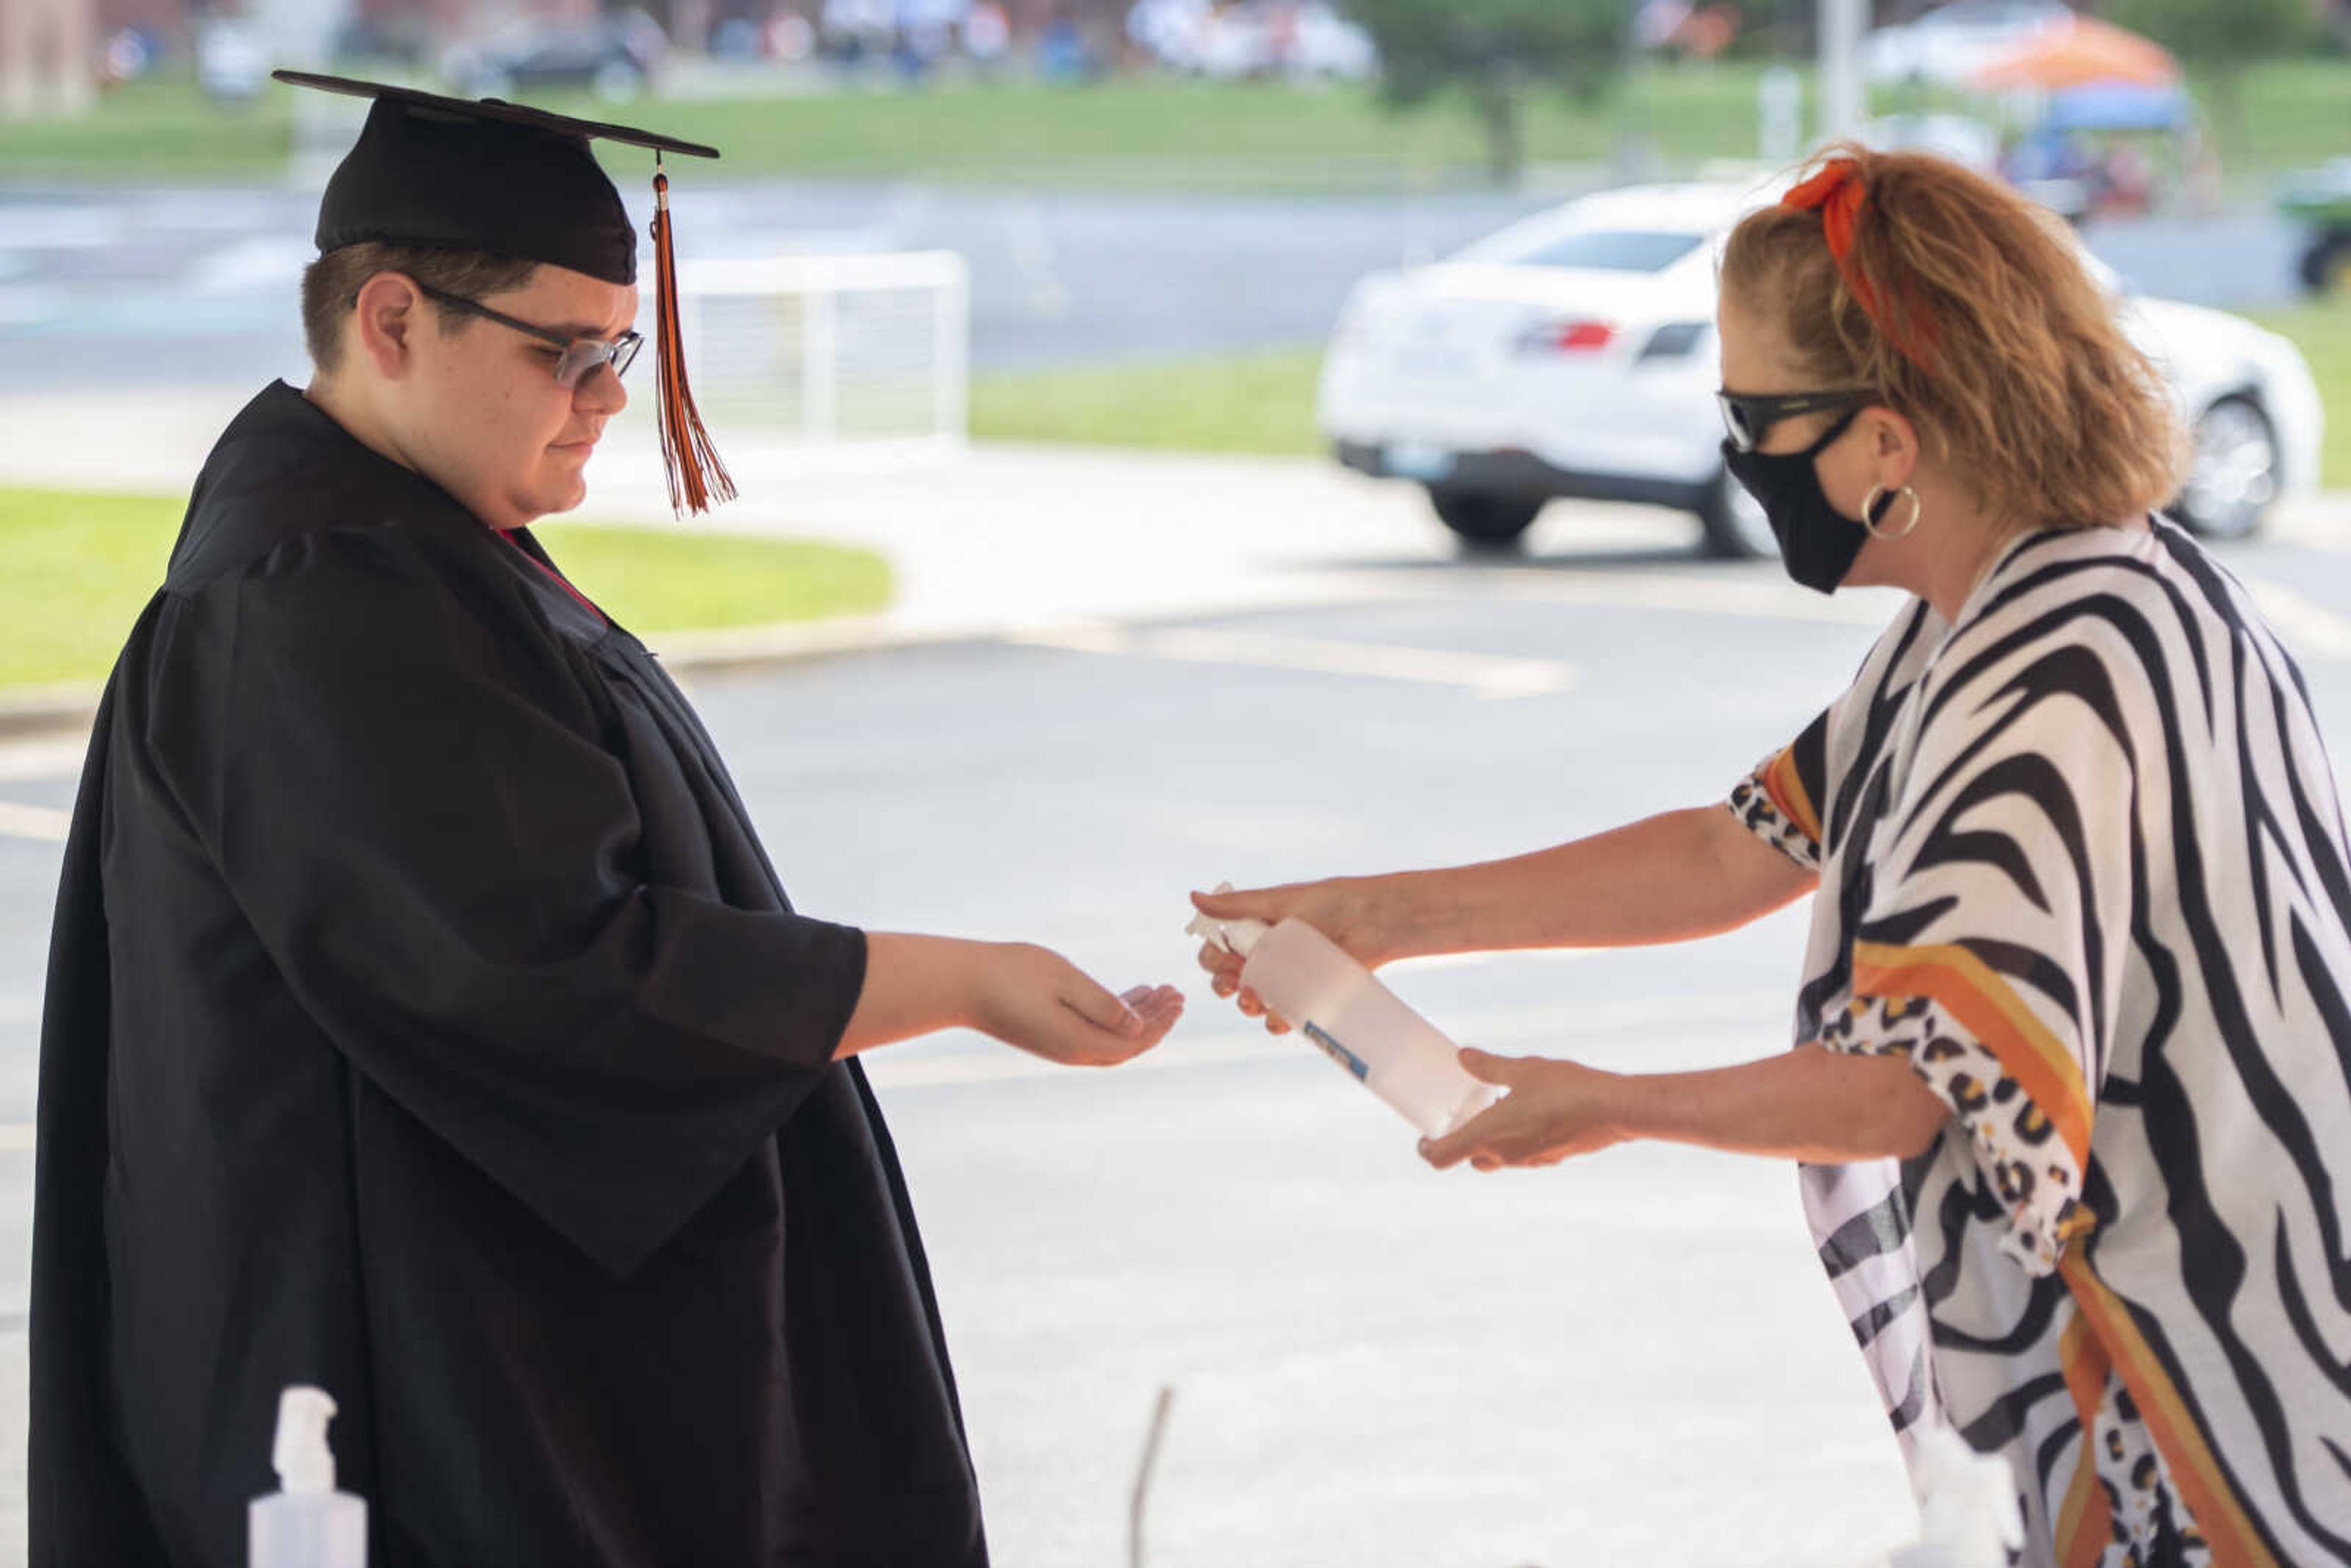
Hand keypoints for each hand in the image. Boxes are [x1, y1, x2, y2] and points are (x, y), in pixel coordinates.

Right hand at [971, 943, 1183, 1067]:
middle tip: (1176, 995)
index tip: (1177, 998)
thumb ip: (1104, 1005)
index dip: (1161, 1023)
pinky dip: (1114, 1016)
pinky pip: (1092, 1032)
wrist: (961, 984)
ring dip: (1136, 1018)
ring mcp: (1058, 1046)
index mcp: (1078, 1043)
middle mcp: (1071, 1052)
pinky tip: (1127, 995)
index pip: (1134, 1042)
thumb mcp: (1065, 980)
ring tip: (1158, 992)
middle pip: (1127, 1046)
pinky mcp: (1048, 1035)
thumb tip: (1138, 1028)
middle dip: (1155, 1023)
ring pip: (1111, 1040)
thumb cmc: (1011, 973)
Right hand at [1189, 878, 1399, 1035]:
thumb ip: (1236, 904)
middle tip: (1234, 984)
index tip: (1221, 962)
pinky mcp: (1308, 996)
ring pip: (1252, 1001)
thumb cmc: (1330, 902)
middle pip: (1229, 980)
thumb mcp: (1279, 901)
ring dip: (1246, 1006)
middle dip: (1224, 986)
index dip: (1212, 961)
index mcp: (1253, 931)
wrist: (1375, 922)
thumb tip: (1193, 897)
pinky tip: (1279, 1018)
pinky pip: (1283, 1016)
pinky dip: (1276, 1021)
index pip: (1218, 951)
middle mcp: (1266, 956)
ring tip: (1254, 1000)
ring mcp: (1286, 978)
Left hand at [1418, 1049, 1628, 1171]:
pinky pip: (1524, 1154)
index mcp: (1489, 1135)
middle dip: (1462, 1143)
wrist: (1614, 1110)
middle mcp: (1506, 1155)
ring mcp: (1530, 1161)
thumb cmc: (1566, 1088)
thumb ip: (1489, 1066)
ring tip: (1498, 1109)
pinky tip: (1530, 1115)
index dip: (1427, 1151)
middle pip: (1471, 1158)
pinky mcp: (1552, 1158)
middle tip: (1463, 1117)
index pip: (1442, 1157)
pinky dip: (1516, 1140)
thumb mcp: (1523, 1069)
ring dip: (1491, 1141)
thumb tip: (1463, 1057)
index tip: (1424, 1139)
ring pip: (1498, 1158)